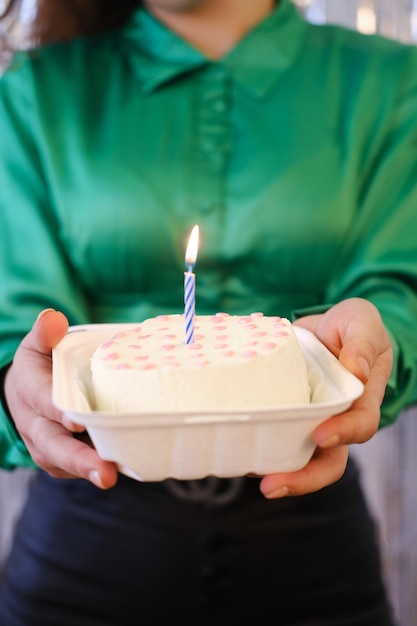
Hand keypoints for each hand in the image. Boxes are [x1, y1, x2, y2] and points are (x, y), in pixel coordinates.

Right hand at [4, 309, 117, 488]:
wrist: (23, 393)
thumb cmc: (38, 366)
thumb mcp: (37, 344)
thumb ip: (45, 333)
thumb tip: (54, 318)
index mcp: (30, 391)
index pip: (45, 403)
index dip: (61, 413)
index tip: (77, 422)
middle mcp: (35, 424)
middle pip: (55, 446)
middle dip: (80, 461)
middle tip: (106, 474)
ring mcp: (46, 446)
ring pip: (65, 463)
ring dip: (89, 472)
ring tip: (115, 477)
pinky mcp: (59, 459)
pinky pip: (75, 468)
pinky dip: (95, 469)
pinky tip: (122, 468)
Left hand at [259, 297, 392, 498]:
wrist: (323, 327)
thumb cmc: (350, 325)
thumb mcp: (361, 322)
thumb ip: (362, 342)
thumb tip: (357, 371)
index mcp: (360, 400)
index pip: (359, 426)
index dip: (342, 434)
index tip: (319, 435)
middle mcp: (334, 420)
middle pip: (326, 463)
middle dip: (301, 479)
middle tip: (270, 485)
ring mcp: (306, 421)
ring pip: (295, 458)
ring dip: (272, 471)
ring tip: (243, 470)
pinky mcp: (282, 414)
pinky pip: (271, 436)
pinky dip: (254, 446)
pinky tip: (232, 448)